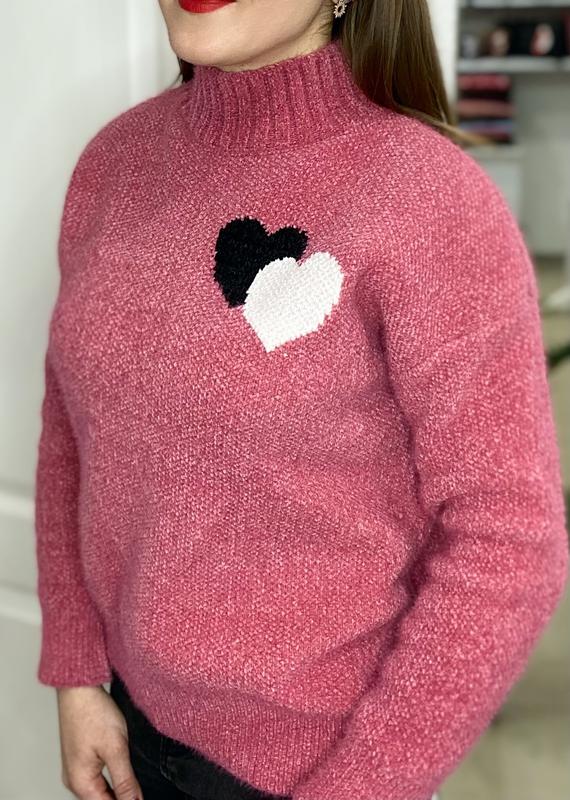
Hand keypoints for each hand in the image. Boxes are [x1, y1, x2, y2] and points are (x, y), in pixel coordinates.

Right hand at [56, 684, 142, 799]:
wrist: (79, 687)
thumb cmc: (92, 712)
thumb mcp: (116, 749)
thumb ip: (125, 780)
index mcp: (80, 783)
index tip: (142, 797)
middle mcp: (74, 780)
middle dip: (123, 798)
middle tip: (142, 790)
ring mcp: (76, 768)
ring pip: (100, 790)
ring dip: (118, 789)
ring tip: (136, 784)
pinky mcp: (81, 757)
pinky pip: (97, 777)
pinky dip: (112, 778)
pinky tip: (124, 771)